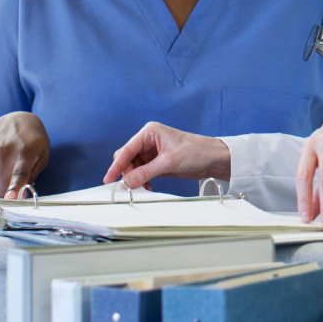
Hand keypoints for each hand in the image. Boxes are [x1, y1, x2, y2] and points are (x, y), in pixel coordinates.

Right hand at [0, 112, 49, 198]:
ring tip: (8, 169)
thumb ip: (33, 176)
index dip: (14, 188)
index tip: (10, 198)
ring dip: (0, 184)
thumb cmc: (33, 141)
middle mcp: (4, 151)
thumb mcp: (42, 155)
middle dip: (10, 190)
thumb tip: (22, 196)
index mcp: (24, 153)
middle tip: (16, 182)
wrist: (17, 119)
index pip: (18, 173)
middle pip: (2, 185)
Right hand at [104, 123, 230, 188]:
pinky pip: (142, 173)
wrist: (213, 159)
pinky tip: (148, 186)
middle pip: (127, 158)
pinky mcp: (157, 163)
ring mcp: (152, 152)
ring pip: (133, 167)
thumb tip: (126, 182)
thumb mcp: (169, 162)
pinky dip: (141, 181)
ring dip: (134, 179)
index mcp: (150, 132)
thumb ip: (145, 172)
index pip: (127, 149)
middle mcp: (149, 141)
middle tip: (127, 187)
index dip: (117, 165)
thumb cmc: (196, 151)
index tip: (109, 179)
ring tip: (141, 188)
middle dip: (126, 173)